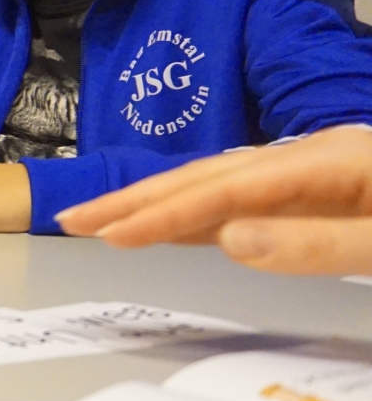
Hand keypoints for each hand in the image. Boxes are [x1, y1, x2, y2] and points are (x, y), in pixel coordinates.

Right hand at [56, 126, 371, 273]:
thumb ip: (320, 243)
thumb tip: (231, 240)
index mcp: (329, 160)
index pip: (226, 190)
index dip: (164, 213)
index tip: (108, 236)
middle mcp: (313, 157)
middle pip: (207, 175)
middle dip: (136, 197)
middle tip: (71, 218)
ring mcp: (316, 173)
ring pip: (218, 183)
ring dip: (156, 201)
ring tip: (100, 221)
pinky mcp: (322, 192)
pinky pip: (244, 200)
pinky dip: (196, 212)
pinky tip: (170, 225)